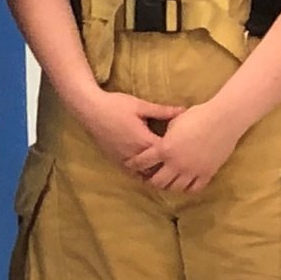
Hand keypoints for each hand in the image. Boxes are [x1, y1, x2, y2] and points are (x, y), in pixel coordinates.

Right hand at [69, 86, 187, 170]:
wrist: (89, 109)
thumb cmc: (115, 105)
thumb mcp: (141, 106)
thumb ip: (163, 111)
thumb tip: (184, 110)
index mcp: (145, 141)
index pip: (169, 154)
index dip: (181, 153)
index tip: (191, 151)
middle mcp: (136, 154)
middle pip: (159, 168)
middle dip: (171, 167)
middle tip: (184, 167)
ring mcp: (125, 159)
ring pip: (146, 175)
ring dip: (157, 174)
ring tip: (169, 173)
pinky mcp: (116, 160)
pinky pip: (133, 173)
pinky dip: (143, 174)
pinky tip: (150, 172)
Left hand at [127, 96, 244, 194]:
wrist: (223, 119)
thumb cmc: (196, 116)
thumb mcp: (173, 124)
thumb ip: (163, 138)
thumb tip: (156, 144)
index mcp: (164, 149)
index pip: (142, 162)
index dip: (134, 164)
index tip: (131, 165)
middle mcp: (177, 163)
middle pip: (157, 181)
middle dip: (150, 180)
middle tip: (148, 178)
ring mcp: (193, 170)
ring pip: (175, 188)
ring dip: (167, 186)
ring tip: (165, 182)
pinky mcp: (207, 173)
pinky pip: (194, 188)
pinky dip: (186, 188)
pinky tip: (183, 183)